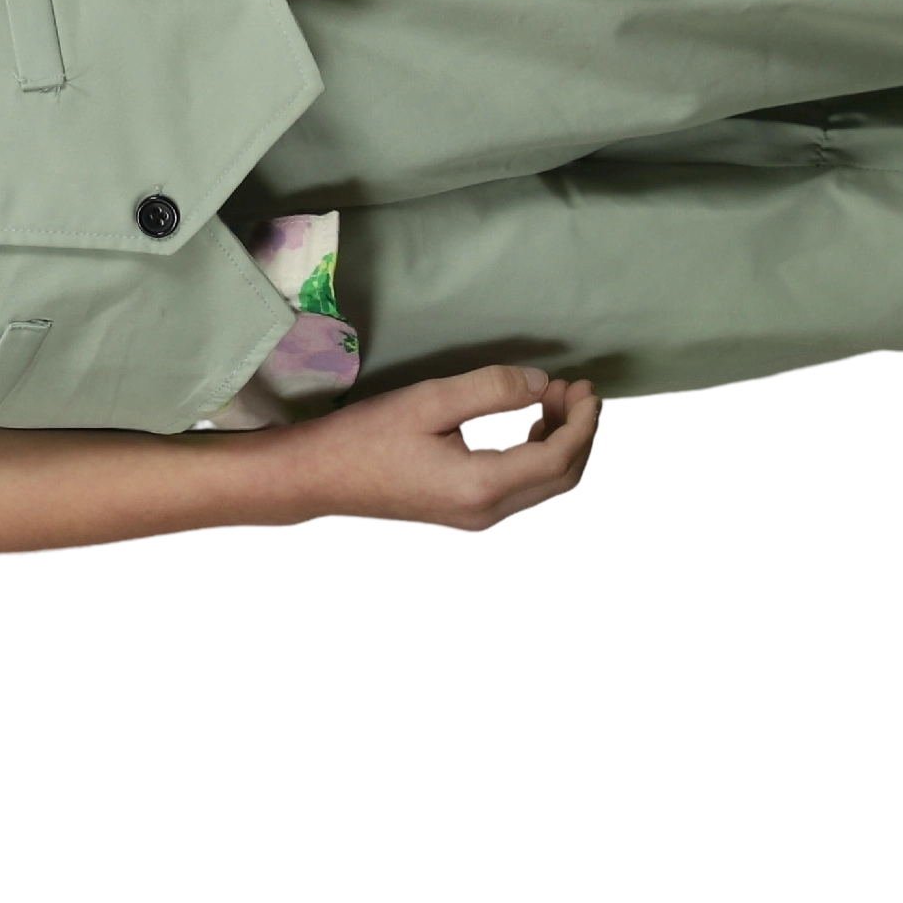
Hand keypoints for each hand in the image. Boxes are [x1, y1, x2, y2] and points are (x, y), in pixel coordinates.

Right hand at [288, 364, 603, 534]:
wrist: (319, 478)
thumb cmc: (367, 437)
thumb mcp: (429, 400)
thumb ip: (491, 389)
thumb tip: (542, 383)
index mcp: (481, 486)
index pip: (558, 457)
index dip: (581, 420)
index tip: (583, 385)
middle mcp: (487, 512)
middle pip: (561, 478)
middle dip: (576, 431)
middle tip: (569, 388)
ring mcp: (476, 519)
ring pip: (544, 486)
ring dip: (558, 443)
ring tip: (551, 399)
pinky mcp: (465, 514)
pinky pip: (521, 489)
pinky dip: (537, 456)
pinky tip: (527, 425)